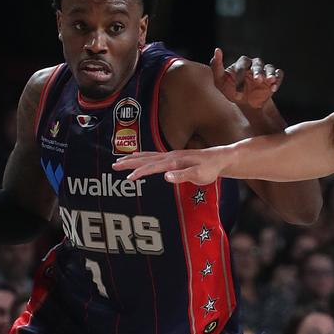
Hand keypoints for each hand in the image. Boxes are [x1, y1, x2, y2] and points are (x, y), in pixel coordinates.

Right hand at [112, 147, 231, 185]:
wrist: (219, 158)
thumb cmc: (210, 169)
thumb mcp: (200, 175)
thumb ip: (183, 176)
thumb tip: (165, 177)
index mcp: (174, 161)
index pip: (153, 167)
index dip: (140, 172)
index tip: (128, 178)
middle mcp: (170, 156)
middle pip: (145, 159)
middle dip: (129, 162)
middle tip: (114, 166)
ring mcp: (170, 155)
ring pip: (147, 156)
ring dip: (132, 159)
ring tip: (119, 161)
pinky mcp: (172, 157)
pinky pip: (152, 156)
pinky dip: (142, 156)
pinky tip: (137, 156)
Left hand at [211, 47, 281, 109]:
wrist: (246, 105)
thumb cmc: (231, 91)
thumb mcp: (220, 82)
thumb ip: (216, 66)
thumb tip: (217, 49)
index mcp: (242, 64)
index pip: (243, 63)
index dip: (241, 74)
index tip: (238, 88)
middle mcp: (254, 65)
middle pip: (258, 63)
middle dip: (257, 71)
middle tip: (257, 80)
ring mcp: (265, 72)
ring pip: (269, 67)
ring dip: (269, 73)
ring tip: (269, 80)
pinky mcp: (273, 79)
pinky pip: (278, 75)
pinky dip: (277, 80)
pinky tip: (273, 88)